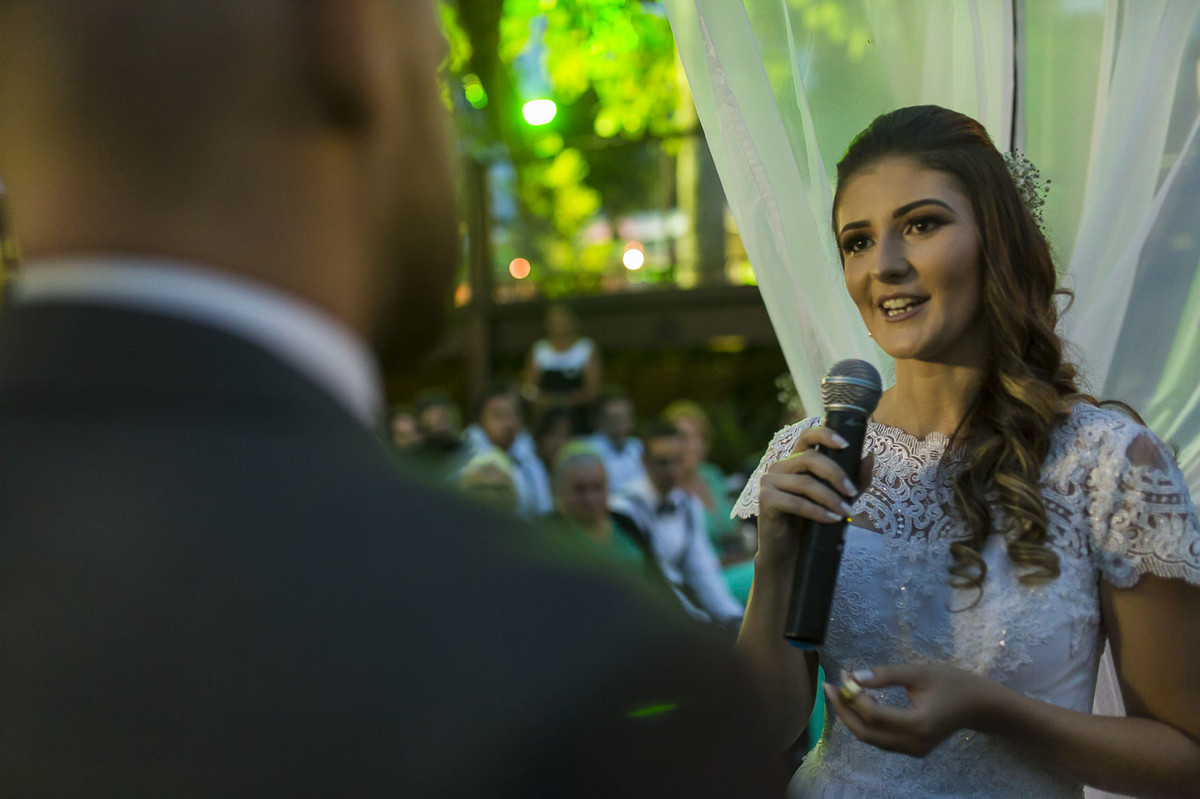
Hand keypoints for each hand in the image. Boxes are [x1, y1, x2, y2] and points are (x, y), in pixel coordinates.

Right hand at [756, 426, 872, 570]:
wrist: (790, 554)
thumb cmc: (811, 525)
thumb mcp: (837, 500)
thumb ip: (854, 480)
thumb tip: (870, 457)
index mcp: (795, 462)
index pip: (808, 435)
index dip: (825, 434)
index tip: (846, 444)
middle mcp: (780, 467)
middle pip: (810, 458)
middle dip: (836, 474)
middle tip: (852, 492)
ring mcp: (769, 482)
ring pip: (805, 483)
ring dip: (830, 498)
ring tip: (846, 513)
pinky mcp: (765, 500)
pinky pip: (796, 502)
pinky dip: (817, 512)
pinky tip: (832, 520)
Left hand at [822, 664, 999, 757]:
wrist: (978, 705)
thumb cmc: (952, 683)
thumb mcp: (920, 672)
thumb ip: (886, 675)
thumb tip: (854, 677)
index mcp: (919, 724)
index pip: (874, 716)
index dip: (853, 696)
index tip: (843, 674)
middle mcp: (914, 743)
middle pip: (866, 733)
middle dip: (843, 710)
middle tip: (829, 687)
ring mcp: (913, 750)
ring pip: (871, 739)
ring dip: (851, 717)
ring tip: (840, 691)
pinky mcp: (912, 750)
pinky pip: (881, 740)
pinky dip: (865, 723)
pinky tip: (859, 703)